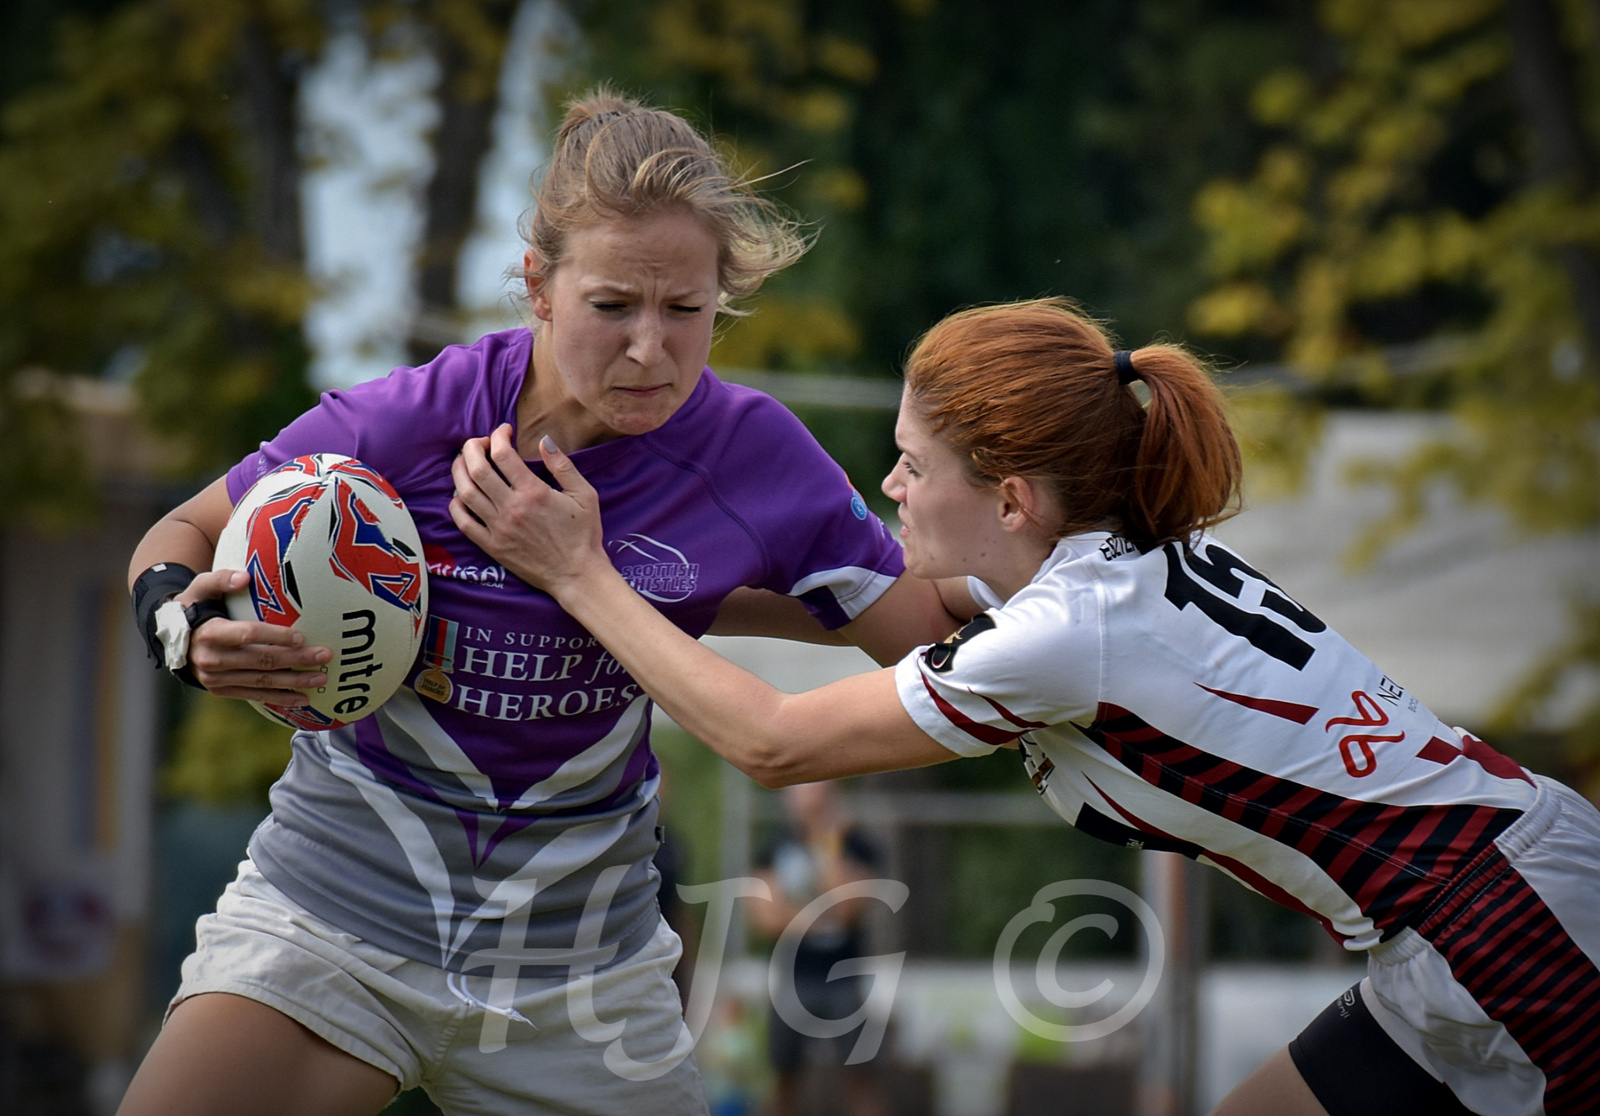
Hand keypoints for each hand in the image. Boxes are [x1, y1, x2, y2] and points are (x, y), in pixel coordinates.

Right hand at [179, 570, 330, 703]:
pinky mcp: (221, 690)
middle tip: (325, 655)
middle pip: (261, 660)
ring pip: (261, 682)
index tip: (302, 636)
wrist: (172, 640)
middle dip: (296, 659)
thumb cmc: (194, 607)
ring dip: (294, 681)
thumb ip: (221, 579)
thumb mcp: (200, 587)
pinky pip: (254, 696)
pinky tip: (303, 698)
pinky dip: (280, 699)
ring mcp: (216, 679)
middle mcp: (211, 659)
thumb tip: (245, 577)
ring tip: (322, 678)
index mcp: (210, 633)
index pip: (247, 635)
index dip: (275, 636)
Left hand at [448, 423, 605, 593]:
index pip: (503, 454)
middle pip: (476, 469)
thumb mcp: (585, 495)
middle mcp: (512, 508)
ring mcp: (498, 528)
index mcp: (534, 492)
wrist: (577, 575)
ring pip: (465, 492)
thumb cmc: (584, 534)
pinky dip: (456, 504)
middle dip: (472, 447)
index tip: (504, 431)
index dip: (498, 435)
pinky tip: (461, 494)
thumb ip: (563, 465)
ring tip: (465, 462)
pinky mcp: (492, 546)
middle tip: (479, 443)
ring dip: (459, 471)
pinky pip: (463, 522)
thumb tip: (544, 440)